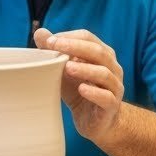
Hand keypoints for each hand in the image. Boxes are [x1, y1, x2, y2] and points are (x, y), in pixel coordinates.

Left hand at [34, 27, 123, 141]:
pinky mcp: (112, 106)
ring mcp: (115, 87)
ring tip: (67, 67)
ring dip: (85, 69)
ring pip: (104, 73)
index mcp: (102, 54)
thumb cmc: (79, 90)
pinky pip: (106, 97)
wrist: (95, 122)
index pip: (88, 37)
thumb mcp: (64, 69)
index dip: (69, 37)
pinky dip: (94, 92)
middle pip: (98, 51)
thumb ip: (55, 51)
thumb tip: (40, 33)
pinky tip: (81, 89)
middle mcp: (113, 67)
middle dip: (75, 46)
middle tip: (54, 46)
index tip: (49, 41)